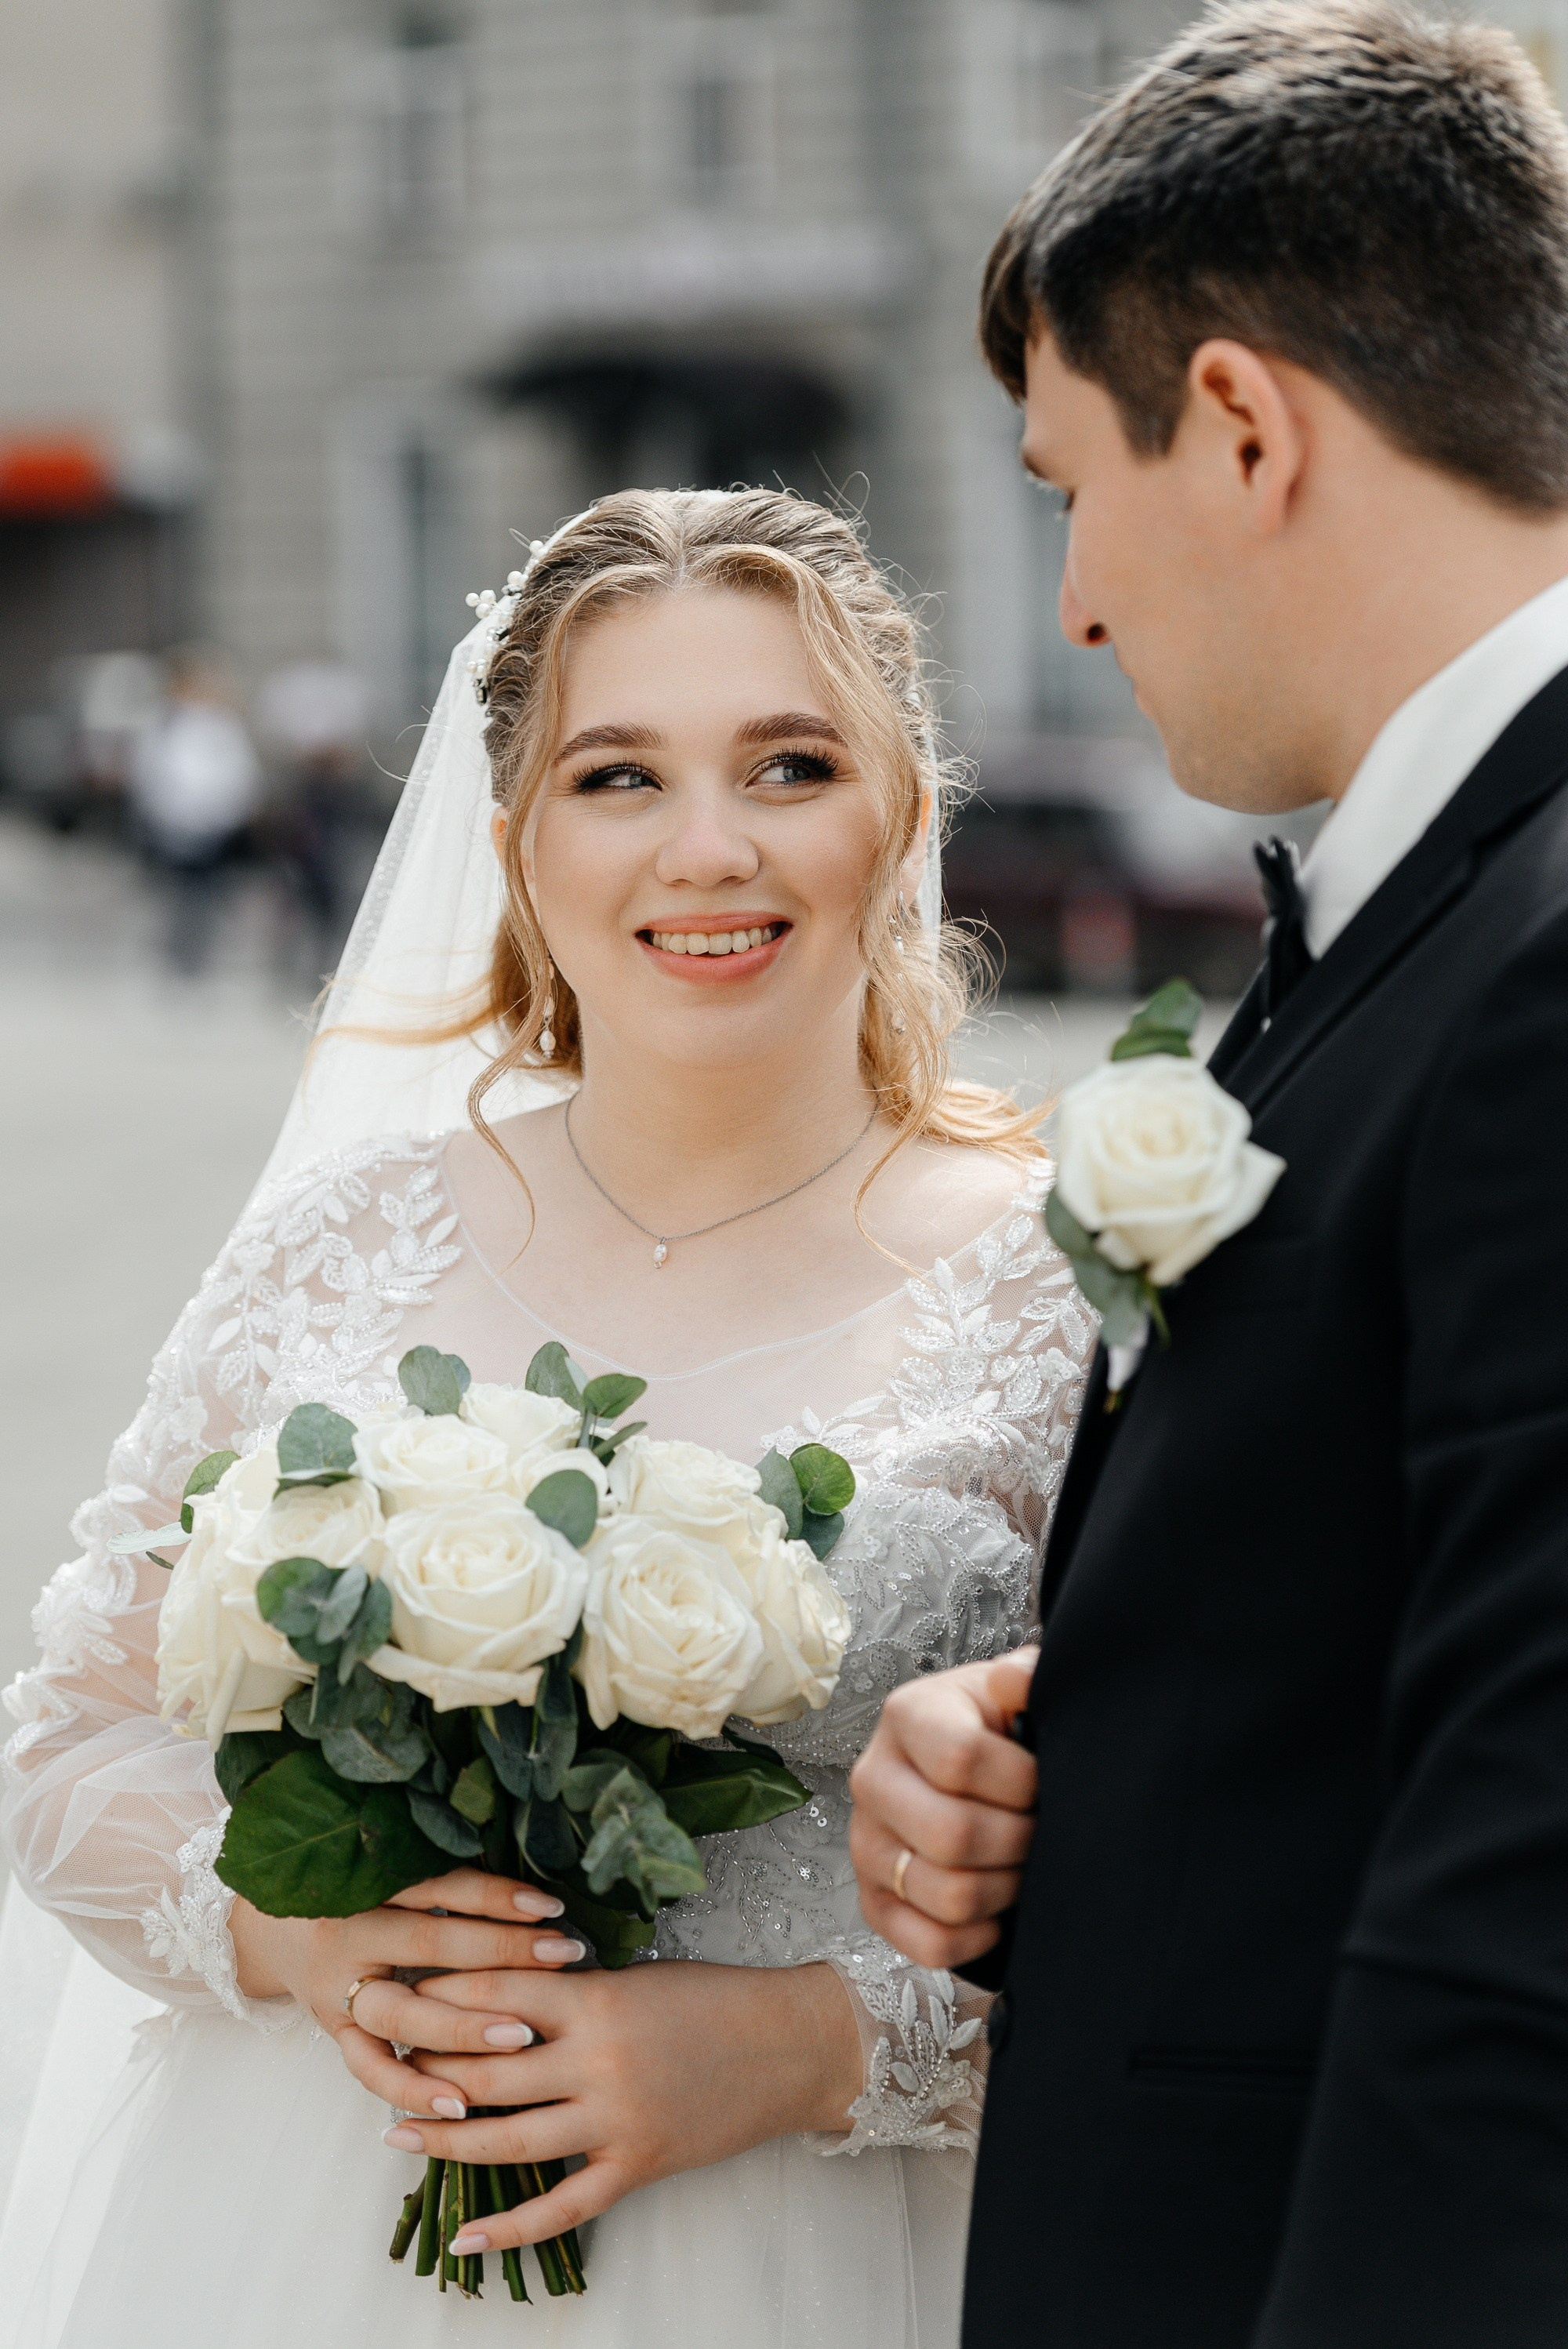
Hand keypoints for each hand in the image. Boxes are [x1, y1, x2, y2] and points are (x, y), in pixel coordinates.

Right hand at [228, 1867, 586, 2118]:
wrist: (270, 1930)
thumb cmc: (352, 1895)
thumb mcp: (386, 1874)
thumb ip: (443, 1880)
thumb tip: (534, 1890)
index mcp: (368, 1884)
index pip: (441, 1885)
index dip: (498, 1894)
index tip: (553, 1907)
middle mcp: (351, 1934)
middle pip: (431, 1942)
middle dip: (502, 1951)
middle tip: (564, 1956)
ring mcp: (341, 1990)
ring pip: (403, 2013)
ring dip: (465, 2028)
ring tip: (525, 2036)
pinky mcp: (336, 2035)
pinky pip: (371, 2070)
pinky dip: (413, 2089)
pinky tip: (459, 2106)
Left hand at [380, 1956, 862, 2250]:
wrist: (788, 2045)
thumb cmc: (712, 1998)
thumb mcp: (636, 1977)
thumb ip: (570, 1993)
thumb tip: (498, 2000)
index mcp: (593, 1998)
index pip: (491, 1997)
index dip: (435, 1999)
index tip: (393, 1995)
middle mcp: (596, 2060)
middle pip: (484, 2071)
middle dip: (421, 2067)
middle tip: (371, 2061)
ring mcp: (615, 2119)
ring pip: (508, 2139)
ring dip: (445, 2138)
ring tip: (395, 2132)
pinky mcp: (637, 2166)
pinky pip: (561, 2206)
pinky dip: (508, 2228)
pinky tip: (464, 2237)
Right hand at [848, 1649, 1038, 1968]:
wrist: (965, 1768)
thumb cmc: (997, 1730)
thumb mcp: (1014, 1691)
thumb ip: (1026, 1677)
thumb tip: (1014, 1681)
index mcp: (906, 1715)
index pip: (960, 1759)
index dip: (1019, 1781)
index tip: (1040, 1782)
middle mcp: (872, 1778)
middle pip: (952, 1835)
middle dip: (1018, 1841)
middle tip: (1038, 1831)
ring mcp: (865, 1844)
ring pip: (946, 1895)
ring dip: (1005, 1889)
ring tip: (1020, 1865)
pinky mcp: (872, 1901)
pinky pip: (928, 1943)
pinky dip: (975, 1936)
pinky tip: (996, 1909)